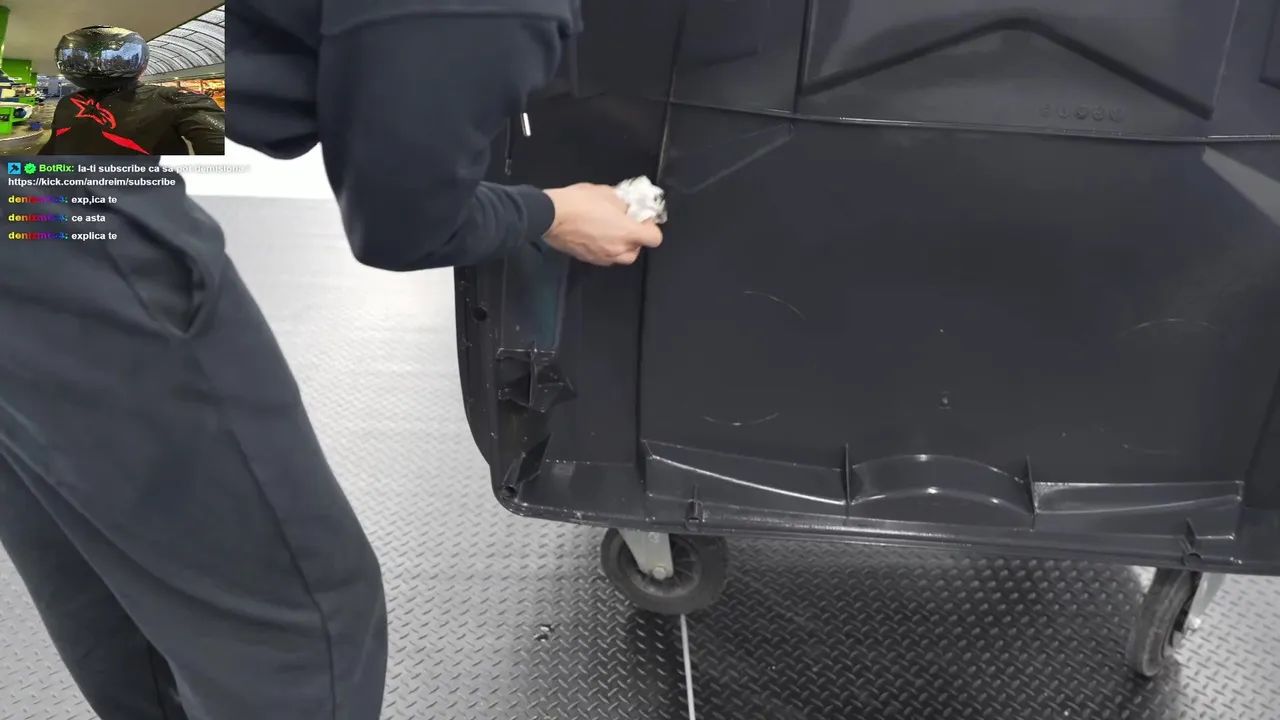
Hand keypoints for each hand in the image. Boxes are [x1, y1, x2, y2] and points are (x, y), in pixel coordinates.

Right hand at [542, 183, 662, 264]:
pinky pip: (604, 256)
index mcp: (627, 233)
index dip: (650, 227)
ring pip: (620, 256)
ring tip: (609, 230)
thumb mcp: (608, 193)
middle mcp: (618, 249)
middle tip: (624, 224)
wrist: (551, 216)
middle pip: (637, 250)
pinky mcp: (588, 259)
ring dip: (620, 245)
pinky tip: (595, 234)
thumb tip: (627, 207)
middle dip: (634, 239)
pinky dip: (605, 248)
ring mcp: (602, 257)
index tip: (641, 218)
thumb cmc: (580, 202)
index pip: (655, 238)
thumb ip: (623, 203)